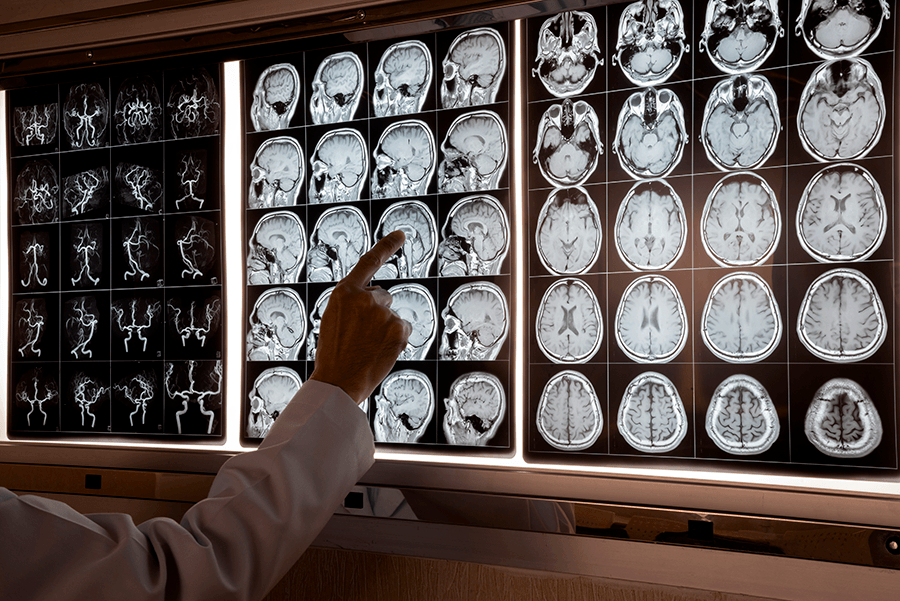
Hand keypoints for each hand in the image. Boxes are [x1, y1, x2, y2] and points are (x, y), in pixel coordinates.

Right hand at [309, 230, 411, 404]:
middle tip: (360, 337)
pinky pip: (403, 329)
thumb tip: (378, 297)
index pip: (369, 262)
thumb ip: (353, 302)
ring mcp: (383, 312)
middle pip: (383, 296)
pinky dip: (396, 340)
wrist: (338, 381)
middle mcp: (365, 297)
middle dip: (377, 312)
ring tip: (366, 347)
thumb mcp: (334, 318)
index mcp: (344, 292)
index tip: (401, 234)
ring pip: (392, 315)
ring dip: (385, 328)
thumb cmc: (334, 353)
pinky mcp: (398, 328)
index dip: (387, 246)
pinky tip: (380, 351)